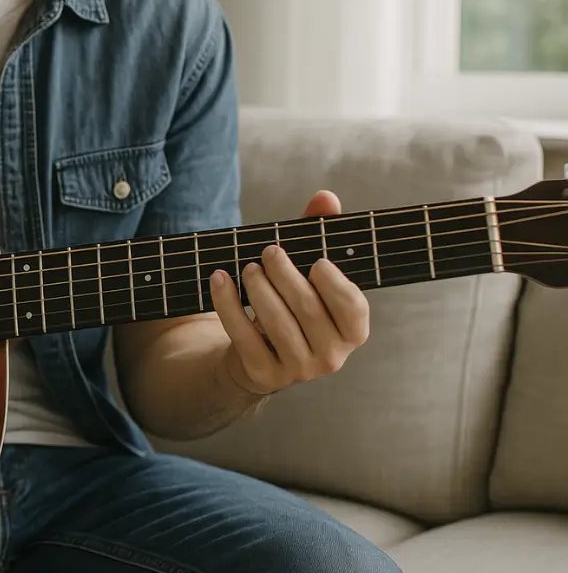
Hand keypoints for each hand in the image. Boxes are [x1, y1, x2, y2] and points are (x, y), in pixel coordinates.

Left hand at [209, 191, 369, 395]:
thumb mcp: (308, 274)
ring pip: (276, 322)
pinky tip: (219, 279)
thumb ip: (319, 235)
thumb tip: (326, 197)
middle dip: (285, 275)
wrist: (256, 356)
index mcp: (353, 332)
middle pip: (308, 309)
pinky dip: (227, 303)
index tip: (316, 261)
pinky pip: (242, 334)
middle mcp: (331, 357)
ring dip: (258, 288)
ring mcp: (297, 370)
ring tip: (248, 267)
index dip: (334, 283)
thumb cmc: (291, 305)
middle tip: (268, 252)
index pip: (352, 307)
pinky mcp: (262, 374)